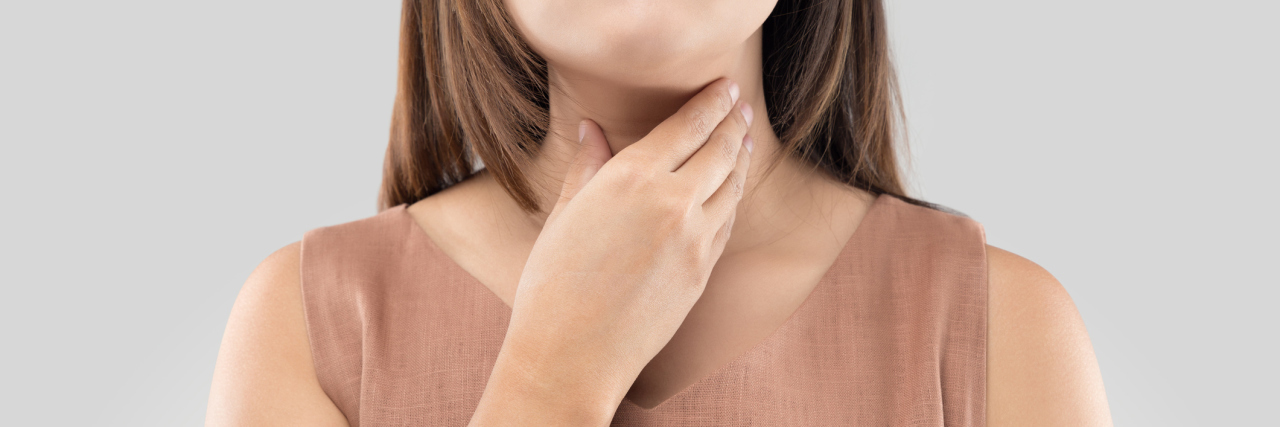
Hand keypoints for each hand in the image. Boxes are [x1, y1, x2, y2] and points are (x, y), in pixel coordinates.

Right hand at [470, 77, 754, 424]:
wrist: (572, 353)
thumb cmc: (552, 284)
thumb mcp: (563, 215)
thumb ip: (587, 167)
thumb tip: (591, 130)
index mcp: (631, 178)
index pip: (687, 126)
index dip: (711, 101)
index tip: (724, 87)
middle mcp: (671, 203)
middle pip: (720, 151)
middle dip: (733, 124)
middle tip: (739, 108)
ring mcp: (694, 240)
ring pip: (731, 188)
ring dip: (740, 160)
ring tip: (742, 143)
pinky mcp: (702, 272)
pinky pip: (726, 224)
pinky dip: (731, 200)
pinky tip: (729, 192)